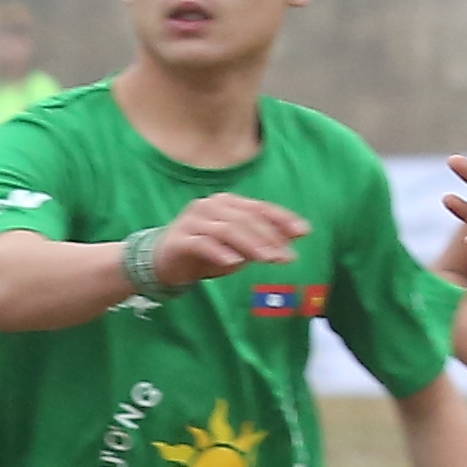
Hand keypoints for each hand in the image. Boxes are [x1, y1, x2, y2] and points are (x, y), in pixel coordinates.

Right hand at [137, 195, 308, 294]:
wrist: (163, 262)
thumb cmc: (205, 253)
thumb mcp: (239, 247)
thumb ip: (263, 239)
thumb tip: (297, 235)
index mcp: (227, 203)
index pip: (259, 208)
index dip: (282, 219)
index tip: (303, 231)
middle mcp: (210, 206)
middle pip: (245, 219)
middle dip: (269, 237)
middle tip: (286, 256)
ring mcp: (193, 220)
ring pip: (227, 229)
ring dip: (251, 245)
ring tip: (268, 259)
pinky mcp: (179, 239)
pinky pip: (203, 243)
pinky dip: (220, 253)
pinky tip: (234, 263)